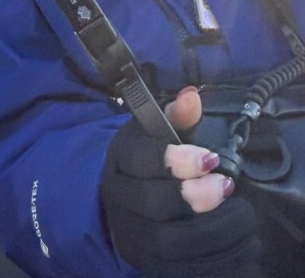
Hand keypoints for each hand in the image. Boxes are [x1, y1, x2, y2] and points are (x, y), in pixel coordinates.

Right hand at [101, 86, 260, 276]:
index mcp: (120, 159)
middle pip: (153, 203)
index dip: (177, 160)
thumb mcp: (158, 133)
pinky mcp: (146, 263)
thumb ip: (176, 116)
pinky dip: (216, 259)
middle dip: (195, 197)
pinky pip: (181, 269)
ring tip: (239, 216)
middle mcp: (118, 198)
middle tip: (226, 186)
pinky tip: (237, 242)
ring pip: (168, 242)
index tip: (211, 158)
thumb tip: (192, 97)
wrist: (127, 200)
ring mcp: (130, 234)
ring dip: (212, 230)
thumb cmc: (150, 161)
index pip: (141, 159)